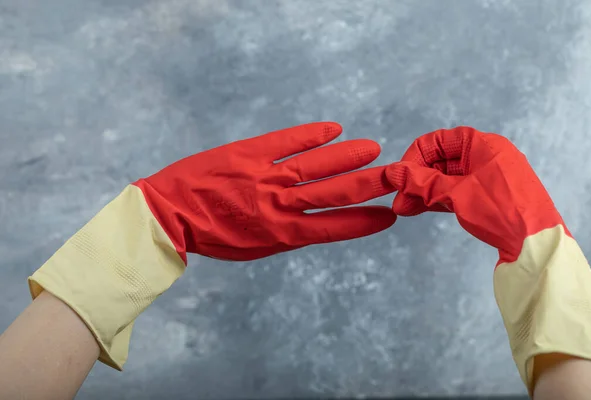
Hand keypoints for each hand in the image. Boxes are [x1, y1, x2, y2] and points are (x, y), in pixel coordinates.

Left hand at [135, 122, 396, 261]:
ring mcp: (264, 176)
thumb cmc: (213, 234)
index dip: (363, 222)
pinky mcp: (248, 153)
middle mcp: (278, 204)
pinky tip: (333, 130)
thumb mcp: (254, 246)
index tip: (388, 216)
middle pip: (332, 192)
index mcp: (280, 232)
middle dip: (367, 184)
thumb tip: (312, 222)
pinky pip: (285, 141)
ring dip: (346, 157)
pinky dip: (310, 136)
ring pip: (315, 165)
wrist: (170, 213)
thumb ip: (285, 233)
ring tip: (373, 150)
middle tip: (395, 176)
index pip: (333, 227)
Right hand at [384, 126, 567, 264]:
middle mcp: (486, 155)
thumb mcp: (455, 194)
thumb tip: (392, 172)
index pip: (436, 141)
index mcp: (482, 144)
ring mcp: (489, 177)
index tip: (398, 178)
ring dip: (424, 192)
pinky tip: (421, 209)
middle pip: (440, 160)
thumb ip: (421, 182)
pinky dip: (439, 199)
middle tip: (398, 201)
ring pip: (447, 178)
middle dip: (416, 180)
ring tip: (403, 209)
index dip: (413, 158)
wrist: (537, 244)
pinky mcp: (490, 196)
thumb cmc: (501, 211)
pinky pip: (458, 191)